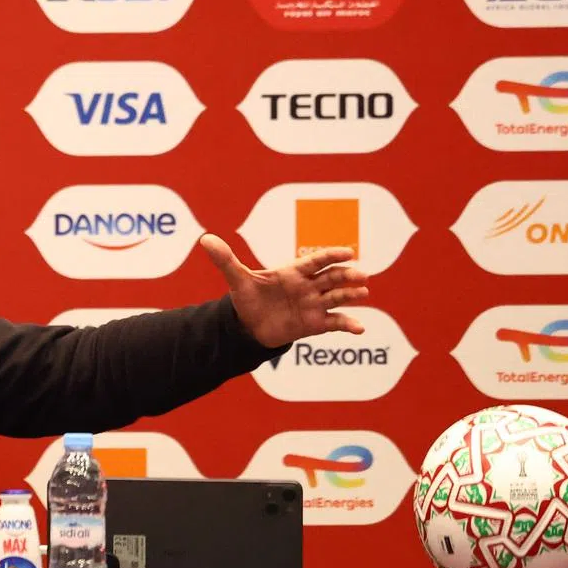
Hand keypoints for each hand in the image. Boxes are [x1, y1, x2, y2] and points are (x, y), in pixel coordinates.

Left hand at [200, 234, 369, 348]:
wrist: (249, 326)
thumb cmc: (248, 299)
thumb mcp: (237, 280)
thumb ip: (226, 260)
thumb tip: (205, 239)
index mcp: (293, 271)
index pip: (316, 261)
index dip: (332, 255)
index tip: (348, 251)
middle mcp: (308, 286)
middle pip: (331, 277)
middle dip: (346, 275)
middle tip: (361, 274)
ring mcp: (314, 304)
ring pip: (337, 297)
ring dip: (351, 295)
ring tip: (363, 293)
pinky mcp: (315, 324)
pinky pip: (335, 322)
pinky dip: (348, 324)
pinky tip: (360, 329)